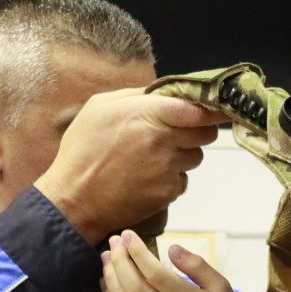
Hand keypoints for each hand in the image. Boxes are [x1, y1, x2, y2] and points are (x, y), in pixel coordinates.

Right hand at [35, 89, 223, 244]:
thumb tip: (161, 92)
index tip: (214, 109)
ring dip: (183, 154)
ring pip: (196, 156)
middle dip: (198, 130)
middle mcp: (162, 139)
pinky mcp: (169, 191)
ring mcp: (168, 167)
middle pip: (205, 132)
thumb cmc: (83, 151)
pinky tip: (148, 177)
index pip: (196, 109)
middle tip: (179, 132)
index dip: (209, 110)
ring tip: (153, 157)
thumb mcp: (99, 108)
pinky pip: (183, 179)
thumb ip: (134, 95)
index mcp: (146, 113)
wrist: (76, 199)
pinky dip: (172, 177)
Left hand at [101, 231, 251, 291]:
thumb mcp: (222, 286)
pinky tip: (106, 280)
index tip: (128, 235)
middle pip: (135, 286)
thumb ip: (198, 266)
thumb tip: (172, 248)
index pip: (155, 274)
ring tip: (107, 256)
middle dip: (120, 260)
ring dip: (111, 277)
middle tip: (115, 241)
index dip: (138, 252)